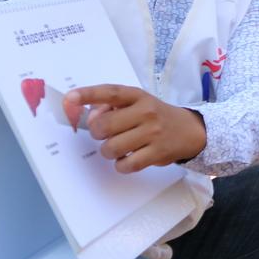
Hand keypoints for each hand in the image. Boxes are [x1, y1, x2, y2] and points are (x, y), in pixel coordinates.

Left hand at [65, 85, 206, 171]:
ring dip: (108, 151)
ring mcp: (153, 133)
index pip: (110, 92)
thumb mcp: (137, 103)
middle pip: (104, 126)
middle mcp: (146, 112)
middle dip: (97, 133)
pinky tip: (127, 159)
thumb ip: (112, 107)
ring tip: (119, 148)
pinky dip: (121, 165)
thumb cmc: (155, 116)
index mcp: (137, 96)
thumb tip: (90, 118)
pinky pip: (126, 164)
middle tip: (106, 134)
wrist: (189, 130)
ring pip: (111, 148)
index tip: (69, 98)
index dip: (88, 95)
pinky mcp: (157, 153)